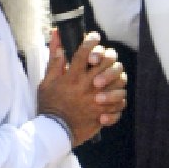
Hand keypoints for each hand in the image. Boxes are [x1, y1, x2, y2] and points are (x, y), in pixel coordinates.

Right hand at [37, 30, 126, 145]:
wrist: (55, 131)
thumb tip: (56, 36)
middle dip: (108, 55)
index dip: (91, 40)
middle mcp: (88, 86)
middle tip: (104, 57)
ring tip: (110, 77)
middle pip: (107, 63)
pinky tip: (112, 97)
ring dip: (117, 76)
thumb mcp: (47, 81)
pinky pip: (121, 103)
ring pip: (119, 81)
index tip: (94, 37)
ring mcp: (98, 99)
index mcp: (73, 77)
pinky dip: (119, 99)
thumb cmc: (50, 105)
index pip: (84, 51)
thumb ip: (54, 59)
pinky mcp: (104, 112)